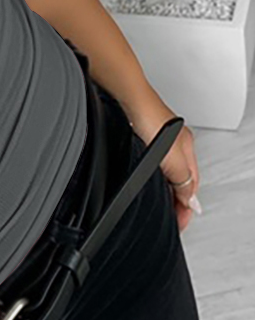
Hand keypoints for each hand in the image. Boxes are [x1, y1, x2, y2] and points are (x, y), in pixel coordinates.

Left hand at [128, 96, 200, 233]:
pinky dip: (152, 173)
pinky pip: (152, 161)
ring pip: (167, 170)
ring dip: (165, 186)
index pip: (192, 186)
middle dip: (177, 198)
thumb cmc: (149, 117)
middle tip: (172, 216)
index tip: (179, 222)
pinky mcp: (142, 133)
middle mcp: (176, 143)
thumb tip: (190, 200)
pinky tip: (144, 176)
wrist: (128, 97)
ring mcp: (159, 138)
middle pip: (181, 178)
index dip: (185, 207)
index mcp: (187, 149)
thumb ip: (181, 180)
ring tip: (161, 202)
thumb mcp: (170, 157)